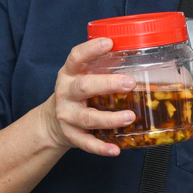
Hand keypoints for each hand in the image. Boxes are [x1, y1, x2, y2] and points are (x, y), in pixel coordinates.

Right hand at [40, 37, 137, 156]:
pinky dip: (101, 147)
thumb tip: (141, 56)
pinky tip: (115, 149)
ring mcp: (67, 116)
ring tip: (130, 117)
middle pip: (84, 87)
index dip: (91, 49)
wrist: (52, 122)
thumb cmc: (77, 94)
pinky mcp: (71, 135)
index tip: (108, 43)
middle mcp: (66, 93)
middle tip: (130, 83)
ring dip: (110, 118)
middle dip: (108, 84)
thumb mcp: (83, 76)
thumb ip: (104, 67)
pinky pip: (86, 143)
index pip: (77, 57)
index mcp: (70, 74)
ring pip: (87, 118)